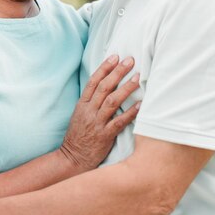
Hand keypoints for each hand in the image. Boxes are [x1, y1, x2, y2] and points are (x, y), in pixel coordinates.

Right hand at [60, 55, 139, 171]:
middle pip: (104, 87)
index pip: (93, 81)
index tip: (115, 56)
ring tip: (138, 78)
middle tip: (130, 61)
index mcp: (82, 104)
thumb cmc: (79, 135)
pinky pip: (119, 121)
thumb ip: (91, 101)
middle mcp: (89, 111)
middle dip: (118, 72)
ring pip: (112, 101)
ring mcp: (97, 123)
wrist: (73, 158)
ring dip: (126, 88)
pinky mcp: (105, 135)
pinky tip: (141, 105)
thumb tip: (106, 85)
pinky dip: (130, 112)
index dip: (105, 68)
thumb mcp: (80, 114)